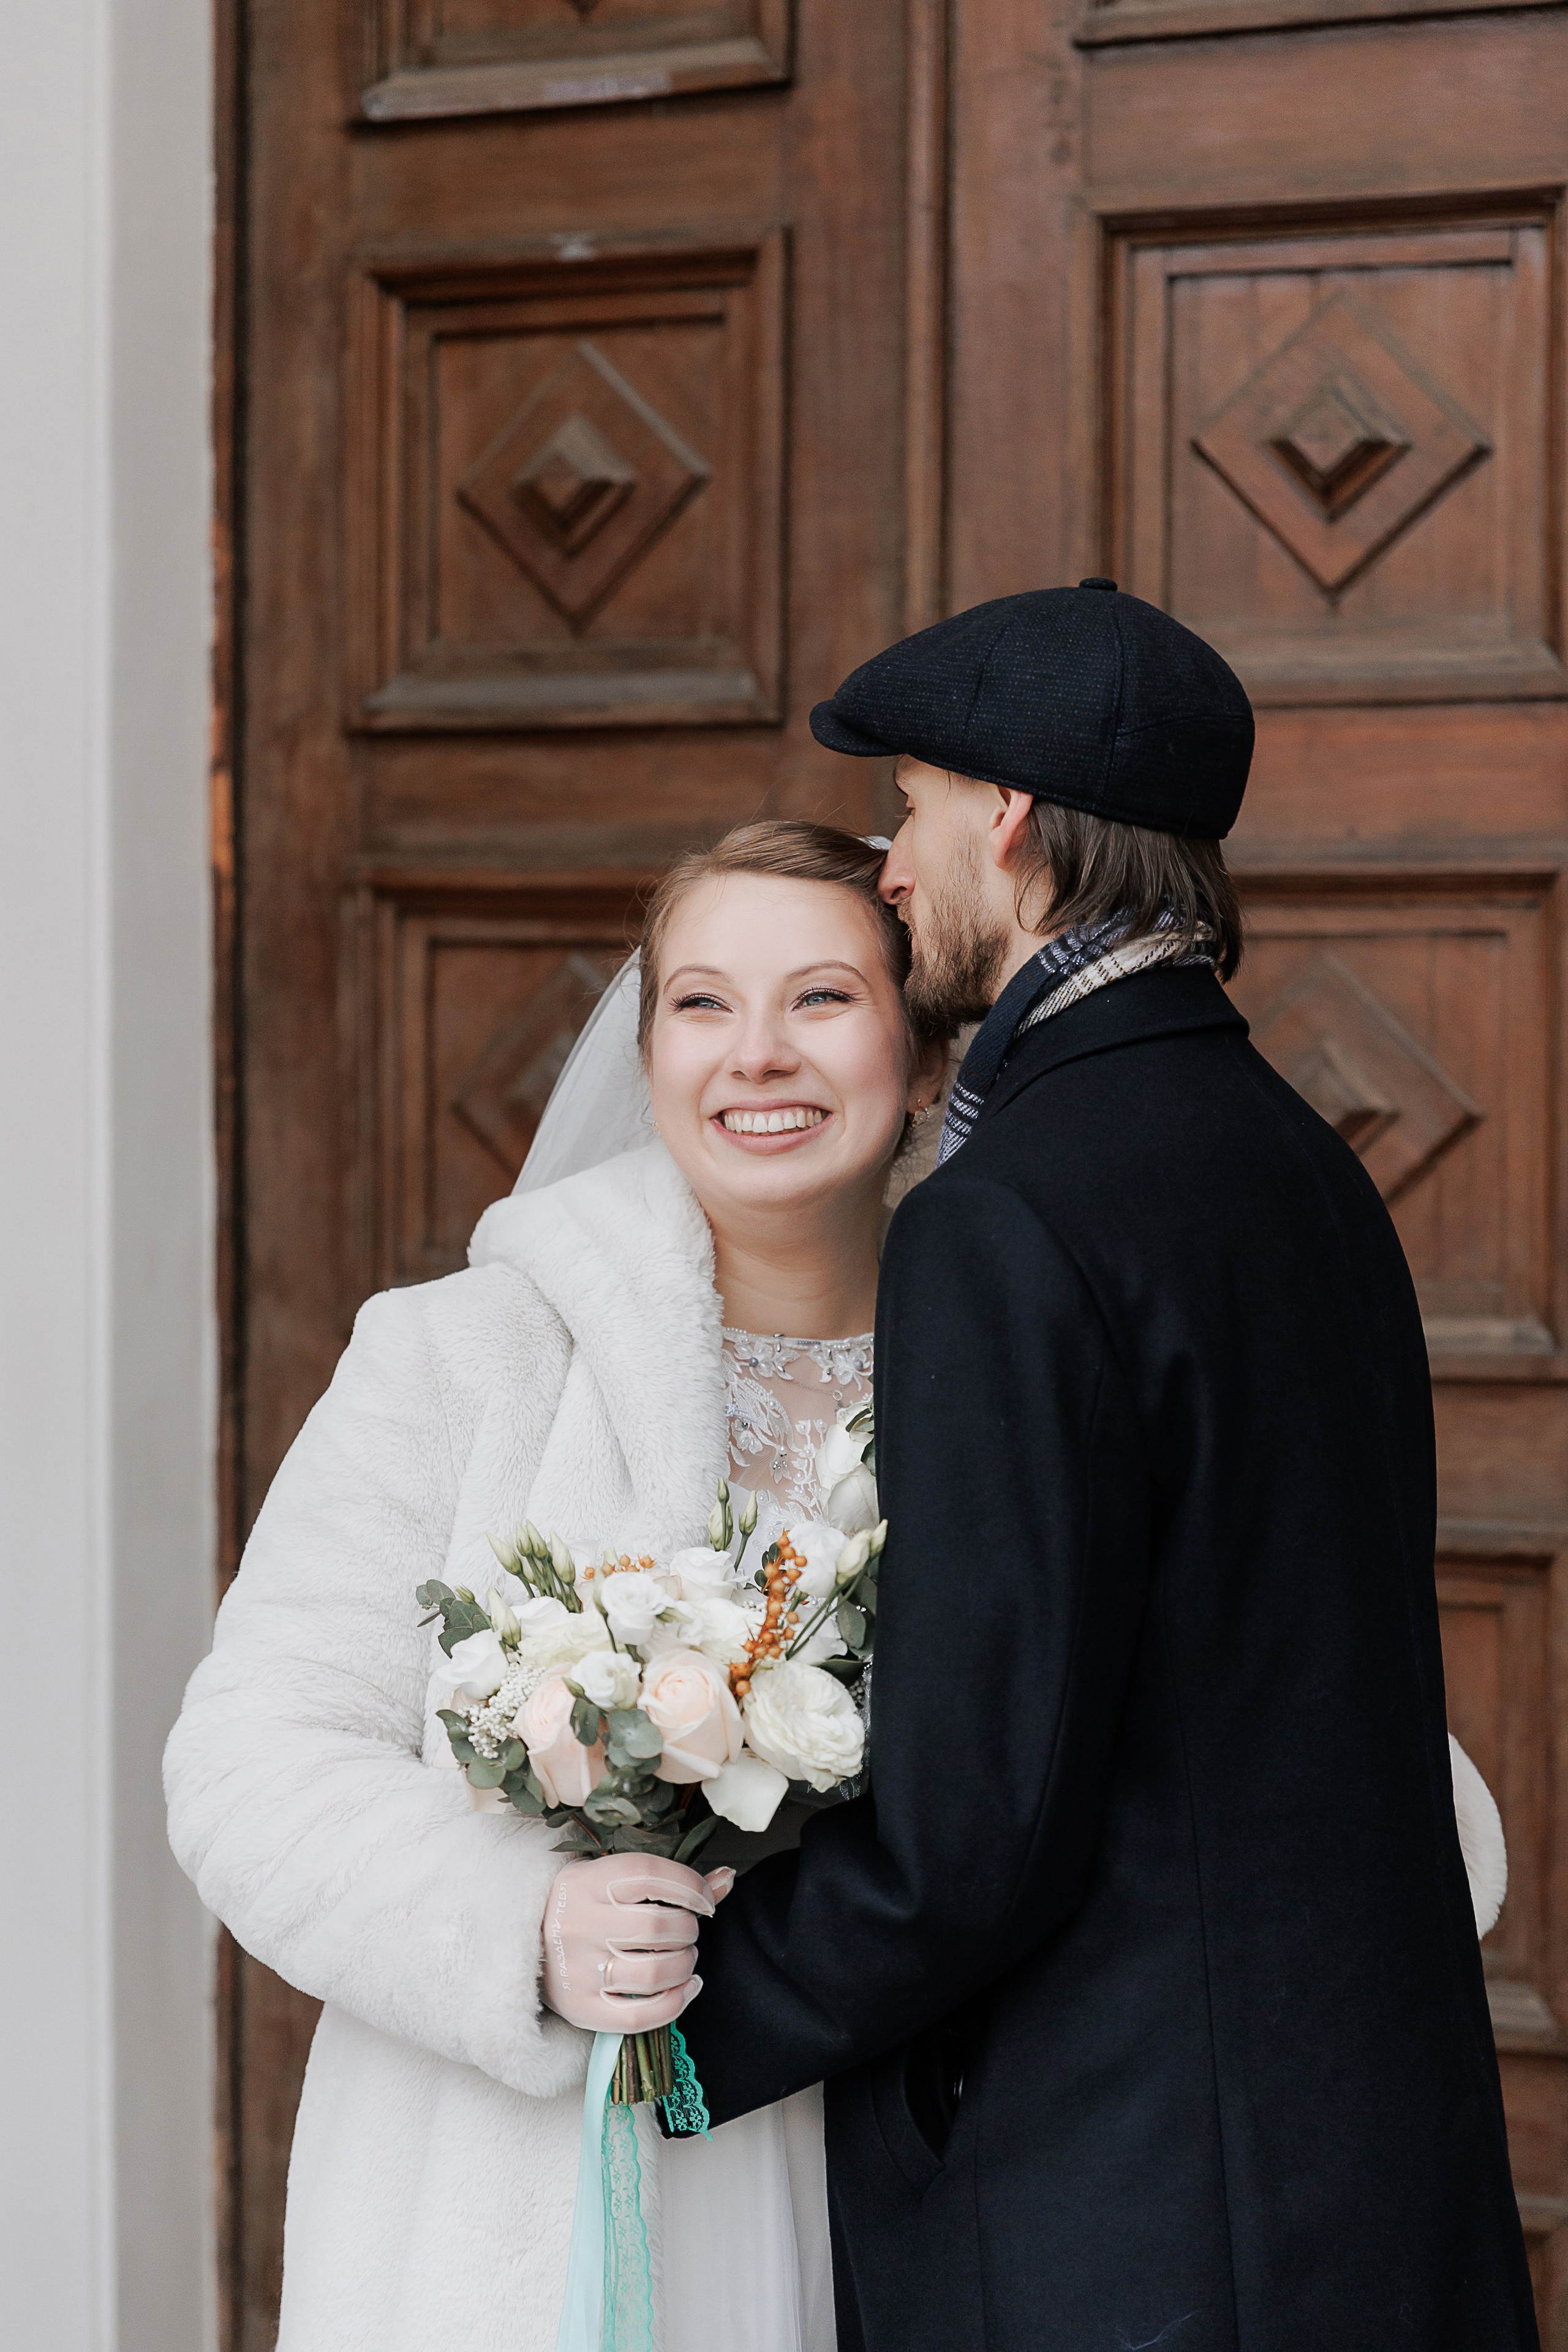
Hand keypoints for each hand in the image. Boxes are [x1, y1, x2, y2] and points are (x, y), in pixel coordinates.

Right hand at [540, 1855, 734, 2030]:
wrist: (524, 1940)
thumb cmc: (585, 1905)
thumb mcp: (616, 1881)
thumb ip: (673, 1881)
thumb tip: (729, 1878)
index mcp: (586, 1881)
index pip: (650, 1875)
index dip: (690, 1886)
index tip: (705, 1900)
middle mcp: (578, 1923)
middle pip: (658, 1927)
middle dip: (689, 1929)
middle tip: (687, 1931)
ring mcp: (578, 1969)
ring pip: (654, 1972)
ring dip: (685, 1964)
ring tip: (684, 1957)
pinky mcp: (580, 2008)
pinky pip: (640, 2015)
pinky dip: (676, 2003)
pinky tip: (687, 1987)